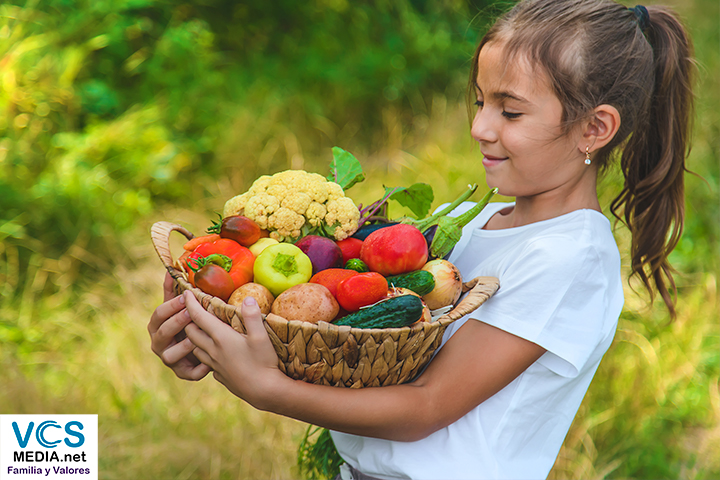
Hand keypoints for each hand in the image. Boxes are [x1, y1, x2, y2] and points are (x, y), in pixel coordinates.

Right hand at [148, 272, 211, 380]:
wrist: (202, 347)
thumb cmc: (189, 321)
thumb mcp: (181, 306)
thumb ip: (174, 289)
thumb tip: (171, 268)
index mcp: (157, 325)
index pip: (158, 314)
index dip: (170, 306)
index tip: (185, 297)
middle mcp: (159, 343)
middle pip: (162, 333)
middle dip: (176, 322)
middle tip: (191, 314)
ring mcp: (169, 359)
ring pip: (170, 355)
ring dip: (183, 346)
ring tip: (196, 338)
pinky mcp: (183, 373)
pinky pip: (188, 373)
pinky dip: (197, 369)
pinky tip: (208, 364)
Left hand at [183, 290, 286, 407]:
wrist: (264, 392)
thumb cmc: (263, 362)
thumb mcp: (261, 337)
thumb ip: (252, 316)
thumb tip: (247, 298)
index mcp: (221, 338)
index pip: (199, 316)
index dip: (191, 303)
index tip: (187, 292)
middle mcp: (213, 350)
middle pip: (191, 332)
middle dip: (189, 319)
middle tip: (194, 309)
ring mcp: (215, 364)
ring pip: (195, 347)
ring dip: (195, 336)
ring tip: (201, 329)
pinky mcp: (220, 375)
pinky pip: (206, 361)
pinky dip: (205, 352)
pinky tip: (215, 351)